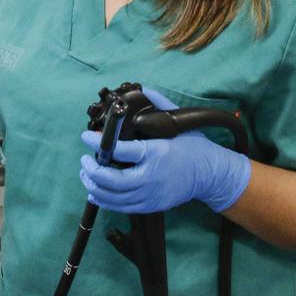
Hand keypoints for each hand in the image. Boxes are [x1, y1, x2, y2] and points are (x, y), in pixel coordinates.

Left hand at [78, 87, 250, 213]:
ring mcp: (151, 194)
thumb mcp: (179, 121)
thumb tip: (142, 88)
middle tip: (85, 159)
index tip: (86, 136)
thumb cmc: (193, 146)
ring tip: (86, 173)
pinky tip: (95, 191)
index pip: (121, 150)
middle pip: (113, 180)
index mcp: (157, 152)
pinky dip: (104, 200)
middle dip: (92, 170)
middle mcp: (152, 176)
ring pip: (114, 197)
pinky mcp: (150, 206)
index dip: (98, 143)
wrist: (210, 175)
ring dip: (94, 186)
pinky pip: (122, 207)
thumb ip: (159, 104)